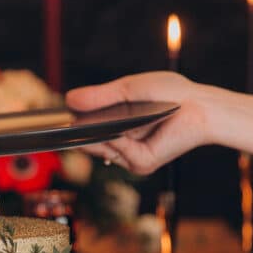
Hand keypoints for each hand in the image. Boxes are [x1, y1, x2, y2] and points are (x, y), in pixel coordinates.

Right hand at [66, 72, 211, 174]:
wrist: (200, 106)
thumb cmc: (171, 94)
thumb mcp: (128, 90)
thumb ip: (100, 96)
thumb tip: (69, 99)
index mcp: (119, 127)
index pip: (87, 129)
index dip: (70, 124)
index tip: (52, 118)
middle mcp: (123, 145)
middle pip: (88, 142)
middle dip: (74, 131)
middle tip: (56, 122)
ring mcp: (131, 156)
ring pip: (99, 147)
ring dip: (92, 134)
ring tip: (79, 121)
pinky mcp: (142, 163)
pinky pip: (117, 150)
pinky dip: (115, 137)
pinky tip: (117, 127)